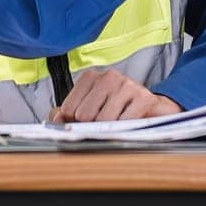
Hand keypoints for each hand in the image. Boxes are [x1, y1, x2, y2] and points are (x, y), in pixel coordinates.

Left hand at [46, 69, 183, 123]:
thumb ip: (67, 113)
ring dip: (110, 129)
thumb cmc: (115, 108)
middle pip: (84, 115)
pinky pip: (124, 123)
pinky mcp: (143, 97)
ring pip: (104, 120)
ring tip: (118, 123)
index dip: (75, 122)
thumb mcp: (89, 107)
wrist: (150, 109)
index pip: (69, 109)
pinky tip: (128, 124)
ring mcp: (127, 85)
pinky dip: (124, 130)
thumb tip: (55, 119)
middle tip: (104, 123)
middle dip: (93, 126)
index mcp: (91, 77)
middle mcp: (108, 76)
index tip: (87, 121)